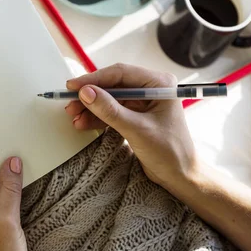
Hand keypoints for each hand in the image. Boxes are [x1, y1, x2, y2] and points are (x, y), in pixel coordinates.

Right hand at [66, 63, 197, 189]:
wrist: (181, 176)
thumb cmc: (170, 152)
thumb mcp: (137, 129)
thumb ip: (110, 110)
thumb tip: (85, 92)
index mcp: (159, 83)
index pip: (120, 74)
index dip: (94, 79)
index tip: (73, 87)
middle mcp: (151, 88)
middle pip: (112, 85)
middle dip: (90, 95)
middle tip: (69, 104)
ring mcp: (142, 102)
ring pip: (109, 99)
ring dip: (91, 108)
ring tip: (73, 117)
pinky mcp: (135, 116)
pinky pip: (111, 111)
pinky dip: (97, 118)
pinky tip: (83, 124)